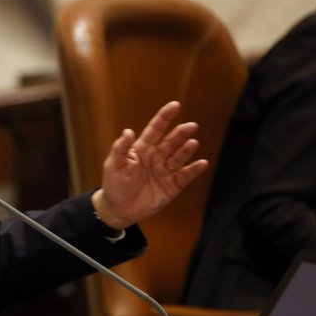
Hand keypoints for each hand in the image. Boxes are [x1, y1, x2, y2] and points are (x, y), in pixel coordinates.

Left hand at [93, 101, 208, 228]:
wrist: (119, 209)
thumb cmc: (114, 184)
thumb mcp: (114, 165)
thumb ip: (121, 148)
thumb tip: (128, 131)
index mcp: (142, 149)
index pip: (155, 130)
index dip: (164, 117)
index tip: (175, 105)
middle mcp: (156, 157)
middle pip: (171, 142)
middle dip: (180, 133)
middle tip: (191, 126)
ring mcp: (165, 171)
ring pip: (179, 157)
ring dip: (186, 150)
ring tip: (192, 143)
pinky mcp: (172, 186)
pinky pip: (185, 176)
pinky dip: (194, 170)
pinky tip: (202, 163)